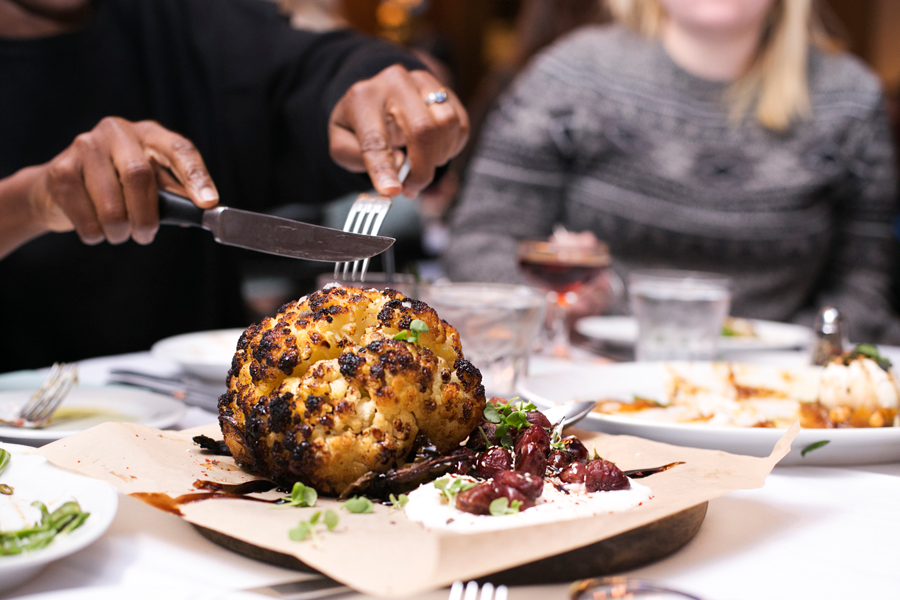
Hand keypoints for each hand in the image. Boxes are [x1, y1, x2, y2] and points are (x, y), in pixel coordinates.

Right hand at [28, 117, 217, 244]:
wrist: (60, 188)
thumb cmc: (118, 188)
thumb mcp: (152, 185)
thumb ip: (175, 194)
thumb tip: (203, 210)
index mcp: (150, 135)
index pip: (179, 149)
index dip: (196, 176)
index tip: (208, 203)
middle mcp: (117, 132)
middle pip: (138, 176)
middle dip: (146, 217)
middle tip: (146, 236)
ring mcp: (85, 146)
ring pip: (111, 203)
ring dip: (119, 230)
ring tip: (120, 233)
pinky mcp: (60, 170)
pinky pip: (85, 215)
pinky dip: (95, 233)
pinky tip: (96, 229)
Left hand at [328, 65, 468, 197]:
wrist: (377, 96)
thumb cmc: (359, 124)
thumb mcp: (341, 143)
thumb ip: (357, 157)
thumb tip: (400, 164)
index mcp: (362, 98)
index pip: (376, 139)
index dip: (384, 169)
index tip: (393, 191)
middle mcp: (395, 82)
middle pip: (423, 130)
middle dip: (422, 169)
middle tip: (411, 187)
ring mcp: (424, 83)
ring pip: (447, 125)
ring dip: (438, 157)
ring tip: (421, 167)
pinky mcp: (445, 91)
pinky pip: (460, 125)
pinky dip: (452, 148)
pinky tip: (434, 152)